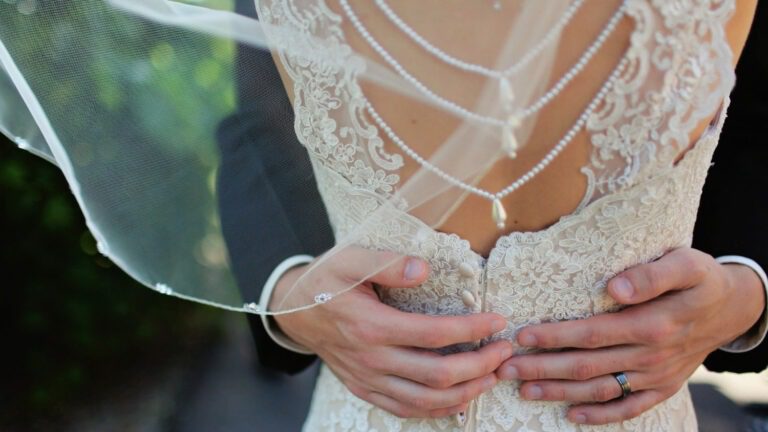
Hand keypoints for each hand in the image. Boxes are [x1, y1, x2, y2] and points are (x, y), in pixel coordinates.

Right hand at [273, 247, 512, 418]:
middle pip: (438, 374)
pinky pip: (406, 409)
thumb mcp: (349, 259)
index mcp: (371, 326)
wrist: (290, 309)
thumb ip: (387, 263)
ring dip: (466, 392)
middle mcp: (372, 359)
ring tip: (491, 375)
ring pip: (426, 400)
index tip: (497, 321)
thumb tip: (424, 269)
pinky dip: (437, 409)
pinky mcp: (365, 389)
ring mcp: (368, 379)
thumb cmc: (324, 280)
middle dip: (480, 364)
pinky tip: (459, 398)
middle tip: (503, 350)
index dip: (472, 330)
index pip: (434, 334)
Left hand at [496, 247, 765, 424]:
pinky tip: (572, 414)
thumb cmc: (701, 278)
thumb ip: (651, 275)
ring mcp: (657, 375)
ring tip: (525, 390)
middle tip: (506, 368)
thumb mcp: (686, 264)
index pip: (593, 333)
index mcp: (654, 324)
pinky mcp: (662, 387)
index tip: (523, 336)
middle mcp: (652, 355)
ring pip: (601, 389)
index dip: (556, 337)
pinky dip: (601, 414)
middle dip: (543, 368)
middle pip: (588, 365)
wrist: (733, 307)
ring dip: (560, 391)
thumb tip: (615, 287)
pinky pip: (629, 408)